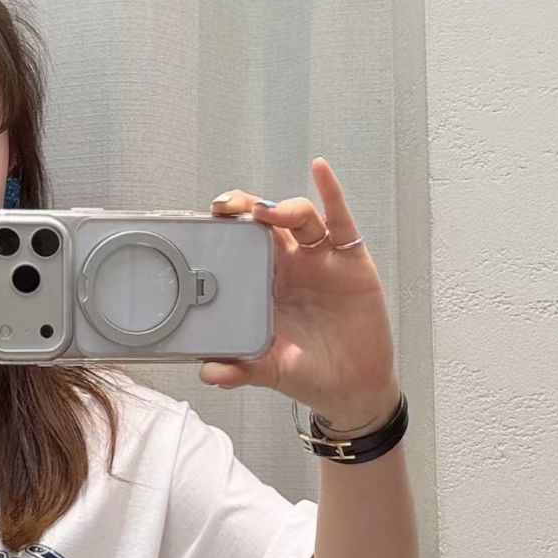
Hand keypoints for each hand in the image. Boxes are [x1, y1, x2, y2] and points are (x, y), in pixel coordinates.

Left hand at [201, 157, 398, 430]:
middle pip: (263, 223)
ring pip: (298, 218)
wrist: (352, 388)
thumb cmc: (307, 373)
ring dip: (282, 208)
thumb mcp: (271, 370)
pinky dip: (331, 193)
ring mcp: (318, 259)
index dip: (223, 228)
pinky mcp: (350, 260)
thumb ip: (242, 369)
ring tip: (269, 213)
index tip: (205, 220)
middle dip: (244, 207)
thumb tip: (209, 374)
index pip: (237, 245)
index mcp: (262, 285)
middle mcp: (288, 265)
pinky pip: (340, 221)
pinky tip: (320, 170)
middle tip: (226, 206)